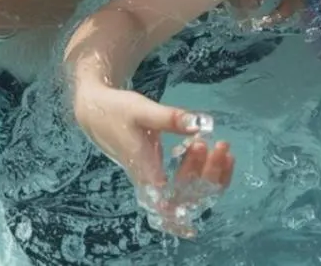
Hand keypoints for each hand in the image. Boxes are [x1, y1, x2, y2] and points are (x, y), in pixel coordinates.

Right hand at [72, 84, 233, 236]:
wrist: (96, 114)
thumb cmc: (117, 112)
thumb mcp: (143, 110)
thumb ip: (170, 118)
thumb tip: (200, 124)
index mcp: (144, 168)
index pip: (165, 201)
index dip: (185, 209)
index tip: (203, 203)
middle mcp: (148, 179)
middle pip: (183, 194)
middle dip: (209, 174)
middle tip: (222, 146)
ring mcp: (152, 176)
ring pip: (184, 189)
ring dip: (208, 172)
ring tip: (224, 149)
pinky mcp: (156, 170)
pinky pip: (181, 180)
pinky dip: (202, 169)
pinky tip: (214, 152)